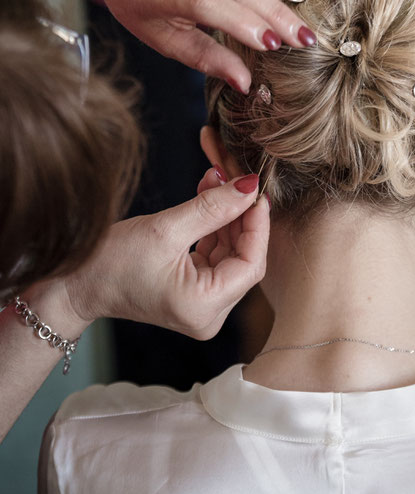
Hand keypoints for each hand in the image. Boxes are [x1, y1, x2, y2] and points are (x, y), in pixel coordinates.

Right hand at [63, 169, 268, 339]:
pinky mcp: (195, 292)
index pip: (251, 265)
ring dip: (227, 216)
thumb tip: (249, 186)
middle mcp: (209, 314)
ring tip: (217, 179)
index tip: (255, 190)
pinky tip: (209, 196)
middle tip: (237, 179)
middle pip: (244, 259)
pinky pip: (216, 255)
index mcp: (204, 308)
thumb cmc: (112, 262)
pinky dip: (214, 226)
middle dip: (241, 216)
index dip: (257, 226)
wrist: (78, 283)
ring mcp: (203, 305)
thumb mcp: (166, 229)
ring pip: (232, 253)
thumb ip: (212, 208)